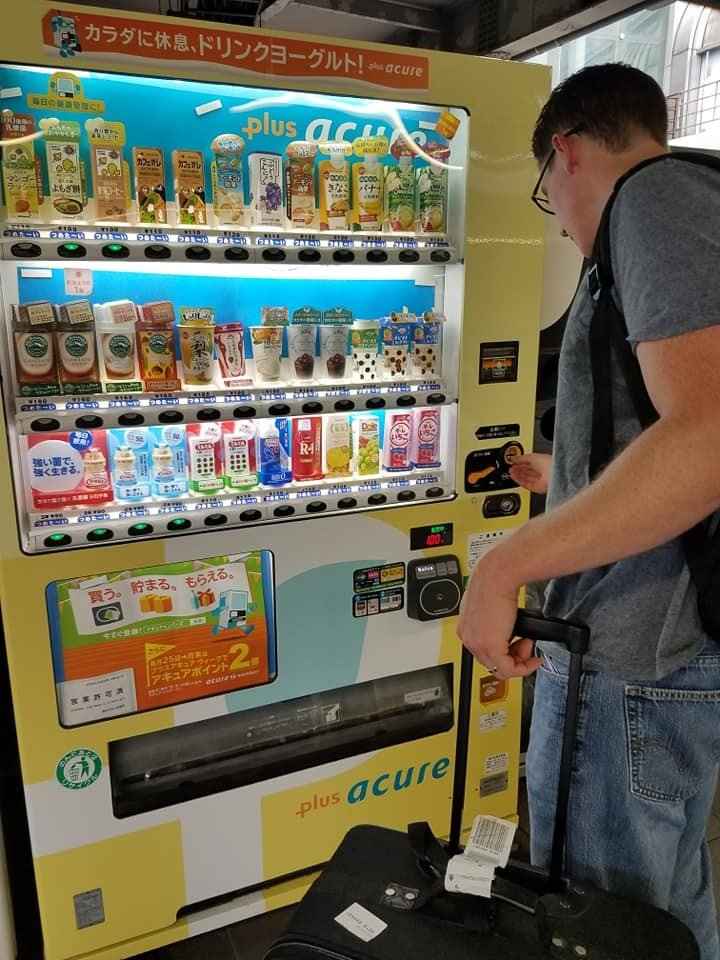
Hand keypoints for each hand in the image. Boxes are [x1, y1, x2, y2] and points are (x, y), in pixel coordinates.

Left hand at [457, 553, 541, 679]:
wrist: (498, 576)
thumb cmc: (495, 583)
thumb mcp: (490, 607)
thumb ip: (493, 623)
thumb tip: (505, 630)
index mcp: (466, 628)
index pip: (483, 653)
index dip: (504, 653)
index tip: (518, 648)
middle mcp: (469, 638)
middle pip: (491, 662)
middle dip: (514, 657)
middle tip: (526, 646)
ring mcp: (478, 644)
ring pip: (499, 669)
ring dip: (520, 661)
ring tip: (529, 644)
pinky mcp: (490, 647)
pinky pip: (508, 670)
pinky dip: (523, 668)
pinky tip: (532, 657)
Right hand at [509, 453, 552, 494]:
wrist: (554, 475)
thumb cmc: (548, 464)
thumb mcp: (532, 456)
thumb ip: (521, 458)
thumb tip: (513, 458)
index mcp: (543, 462)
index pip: (530, 462)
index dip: (521, 461)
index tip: (514, 461)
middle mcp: (542, 472)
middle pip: (528, 471)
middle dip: (518, 469)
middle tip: (511, 467)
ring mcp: (540, 480)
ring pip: (526, 478)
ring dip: (517, 475)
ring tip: (511, 472)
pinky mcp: (537, 488)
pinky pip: (527, 485)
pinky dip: (520, 481)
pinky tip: (515, 478)